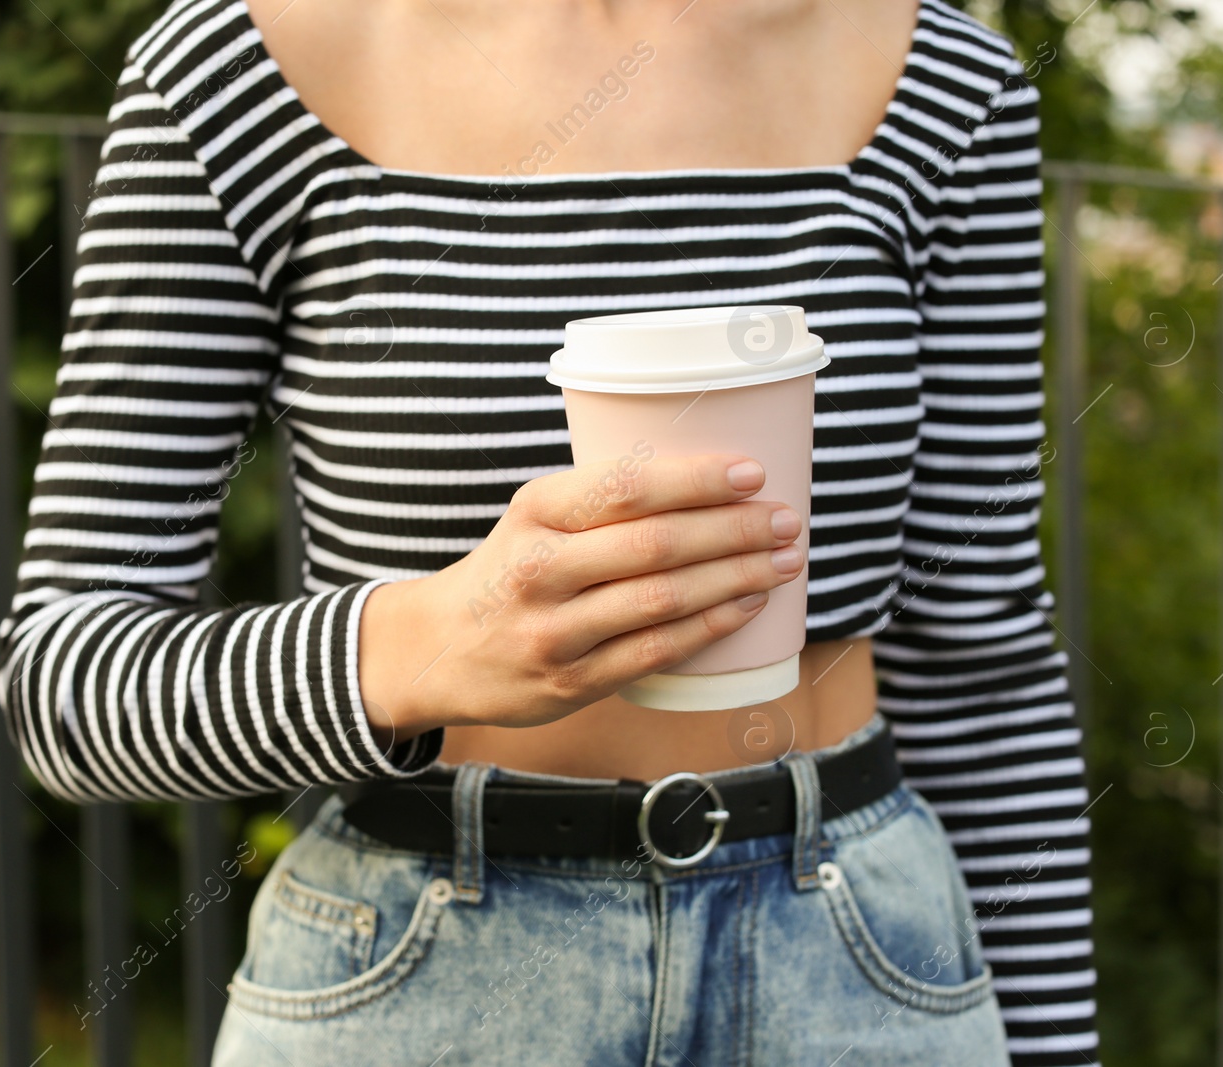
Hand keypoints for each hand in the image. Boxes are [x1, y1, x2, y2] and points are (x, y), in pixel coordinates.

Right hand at [359, 451, 803, 741]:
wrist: (436, 650)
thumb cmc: (509, 571)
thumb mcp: (534, 519)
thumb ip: (602, 503)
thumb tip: (713, 483)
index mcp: (534, 511)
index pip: (626, 487)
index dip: (697, 479)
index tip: (752, 473)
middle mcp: (540, 568)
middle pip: (656, 545)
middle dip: (735, 530)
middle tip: (786, 520)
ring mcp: (554, 630)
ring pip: (663, 600)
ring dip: (735, 578)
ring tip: (782, 562)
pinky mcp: (570, 681)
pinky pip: (655, 650)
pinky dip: (709, 626)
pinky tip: (745, 607)